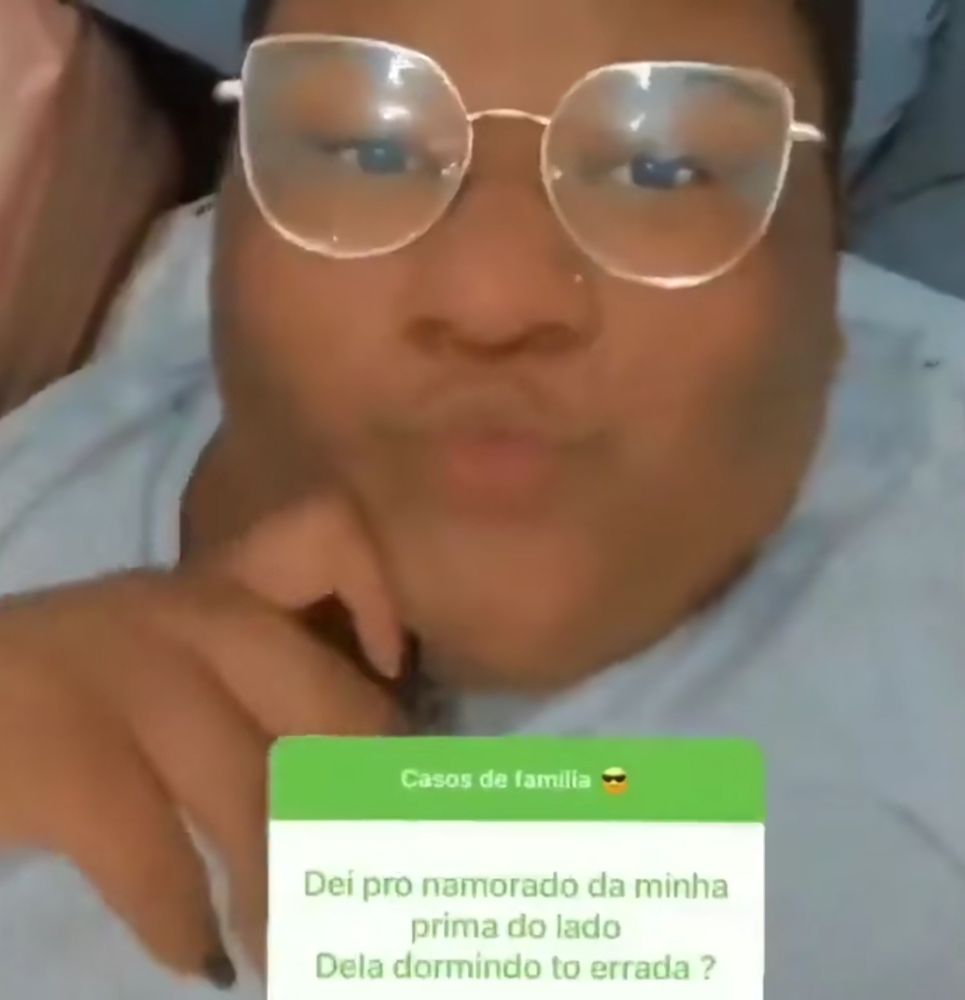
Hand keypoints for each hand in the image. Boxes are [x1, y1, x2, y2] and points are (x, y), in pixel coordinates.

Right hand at [0, 499, 403, 985]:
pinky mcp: (64, 755)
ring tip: (299, 951)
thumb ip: (259, 689)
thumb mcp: (174, 658)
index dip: (378, 597)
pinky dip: (186, 924)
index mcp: (222, 588)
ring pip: (256, 799)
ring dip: (288, 896)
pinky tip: (200, 958)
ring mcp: (127, 677)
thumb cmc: (70, 688)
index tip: (399, 674)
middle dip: (371, 803)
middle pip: (328, 706)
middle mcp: (190, 616)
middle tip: (388, 869)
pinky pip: (158, 862)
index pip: (328, 536)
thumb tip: (374, 765)